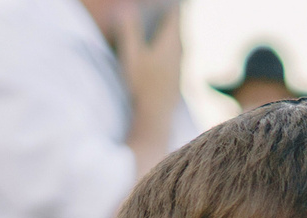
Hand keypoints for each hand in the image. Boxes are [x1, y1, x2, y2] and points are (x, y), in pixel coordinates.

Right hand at [115, 2, 183, 137]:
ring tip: (165, 21)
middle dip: (171, 16)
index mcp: (171, 44)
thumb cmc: (141, 86)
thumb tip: (126, 9)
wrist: (155, 117)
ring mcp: (179, 66)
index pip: (175, 16)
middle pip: (177, 28)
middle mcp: (180, 53)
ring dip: (172, 31)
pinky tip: (163, 47)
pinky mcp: (176, 77)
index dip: (172, 6)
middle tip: (168, 8)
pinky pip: (176, 54)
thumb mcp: (131, 56)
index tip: (167, 1)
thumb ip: (129, 31)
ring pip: (178, 42)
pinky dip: (170, 44)